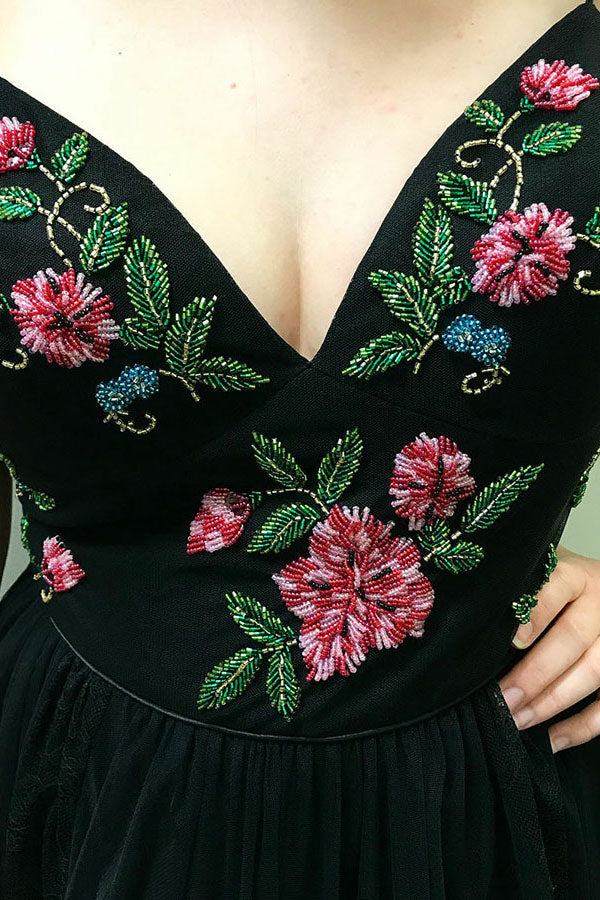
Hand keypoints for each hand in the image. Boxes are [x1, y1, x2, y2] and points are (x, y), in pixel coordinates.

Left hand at [499, 546, 599, 752]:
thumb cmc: (555, 590)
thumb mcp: (539, 579)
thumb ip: (518, 596)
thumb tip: (472, 631)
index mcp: (575, 576)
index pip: (556, 590)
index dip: (536, 616)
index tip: (512, 641)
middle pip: (573, 638)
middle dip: (535, 674)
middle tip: (503, 698)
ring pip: (594, 671)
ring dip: (553, 702)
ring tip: (518, 720)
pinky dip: (583, 726)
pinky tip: (553, 739)